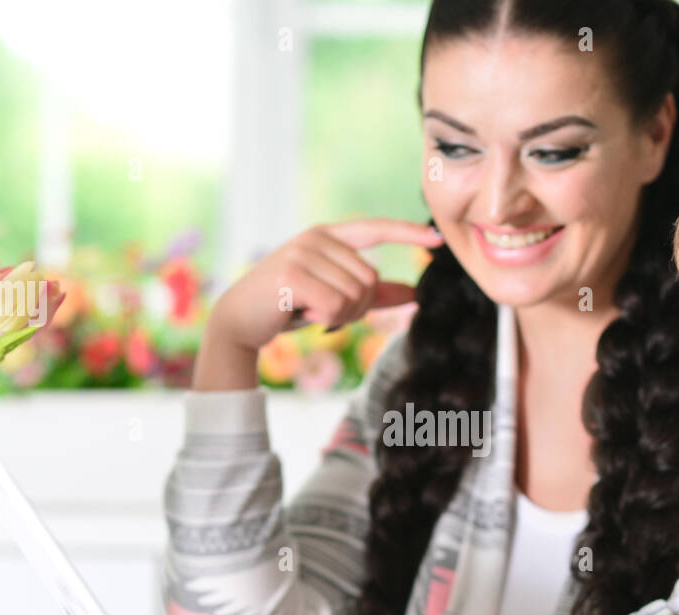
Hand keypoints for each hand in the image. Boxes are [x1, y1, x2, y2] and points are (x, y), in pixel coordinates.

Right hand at [206, 217, 444, 352]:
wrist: (241, 320)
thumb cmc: (289, 305)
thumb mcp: (335, 295)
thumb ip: (374, 294)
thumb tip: (413, 294)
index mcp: (329, 236)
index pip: (376, 229)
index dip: (407, 233)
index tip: (437, 240)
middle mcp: (317, 238)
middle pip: (369, 278)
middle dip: (356, 307)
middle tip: (325, 311)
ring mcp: (303, 252)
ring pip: (354, 294)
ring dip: (339, 315)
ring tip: (311, 311)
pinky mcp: (292, 273)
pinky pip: (336, 305)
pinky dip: (325, 320)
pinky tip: (303, 314)